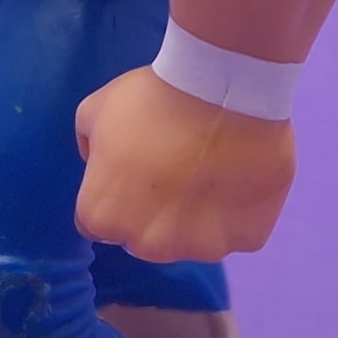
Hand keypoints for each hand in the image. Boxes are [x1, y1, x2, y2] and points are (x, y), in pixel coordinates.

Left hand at [74, 65, 295, 264]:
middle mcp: (147, 245)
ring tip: (212, 171)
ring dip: (197, 216)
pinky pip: (238, 231)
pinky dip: (239, 212)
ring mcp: (200, 248)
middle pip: (146, 237)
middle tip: (175, 168)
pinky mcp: (246, 240)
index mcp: (102, 216)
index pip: (99, 222)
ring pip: (193, 239)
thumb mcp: (94, 110)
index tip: (136, 171)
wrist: (226, 89)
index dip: (117, 195)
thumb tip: (103, 166)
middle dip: (154, 211)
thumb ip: (91, 148)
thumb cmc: (153, 99)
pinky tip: (240, 176)